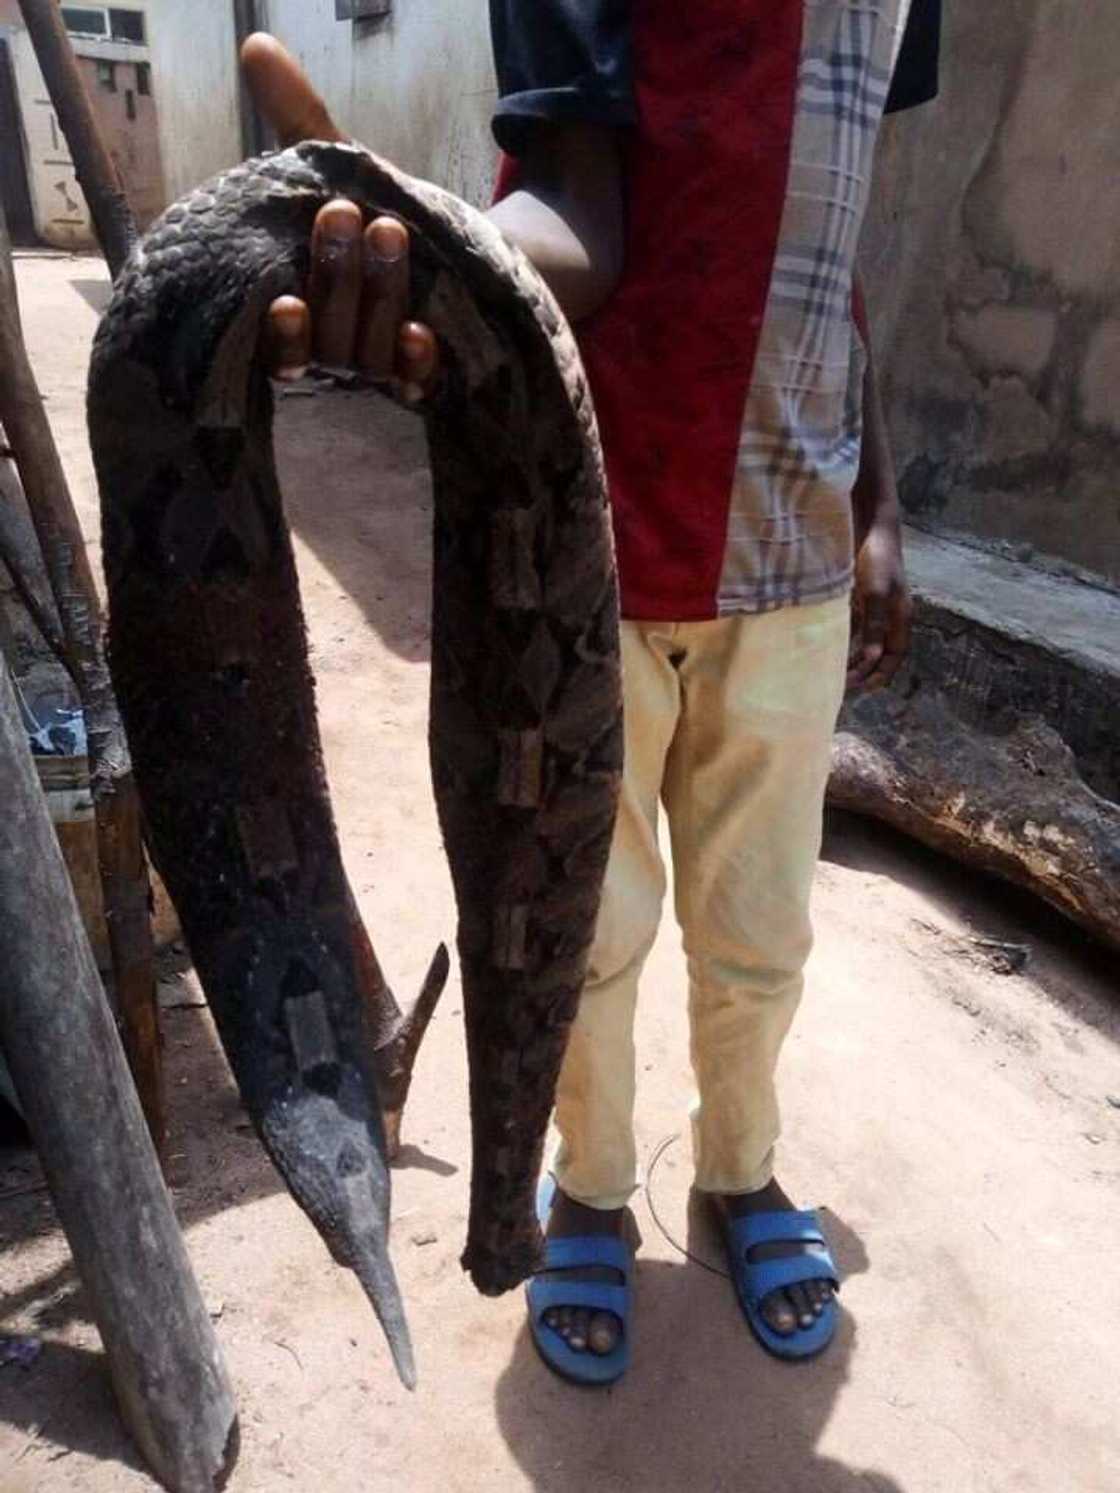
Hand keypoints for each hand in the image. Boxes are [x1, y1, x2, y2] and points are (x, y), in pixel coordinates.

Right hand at [240, 33, 439, 398]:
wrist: (461, 258)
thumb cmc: (377, 221)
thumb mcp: (341, 175)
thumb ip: (300, 123)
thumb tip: (258, 46)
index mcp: (297, 321)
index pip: (277, 349)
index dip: (282, 336)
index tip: (286, 301)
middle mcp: (332, 357)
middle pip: (329, 343)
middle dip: (337, 280)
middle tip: (347, 216)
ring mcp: (378, 373)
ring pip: (371, 355)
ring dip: (379, 297)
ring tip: (391, 231)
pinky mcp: (425, 376)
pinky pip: (416, 384)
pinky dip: (416, 363)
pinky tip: (422, 334)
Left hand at [847, 521, 911, 690]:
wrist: (869, 524)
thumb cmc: (876, 558)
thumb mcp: (874, 594)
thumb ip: (873, 627)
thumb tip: (872, 658)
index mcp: (900, 616)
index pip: (895, 654)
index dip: (882, 673)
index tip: (863, 689)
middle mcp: (889, 614)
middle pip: (879, 651)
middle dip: (864, 670)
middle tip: (842, 685)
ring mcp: (873, 605)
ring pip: (865, 639)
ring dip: (852, 655)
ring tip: (834, 670)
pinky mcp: (858, 595)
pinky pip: (852, 624)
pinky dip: (842, 637)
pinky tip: (826, 645)